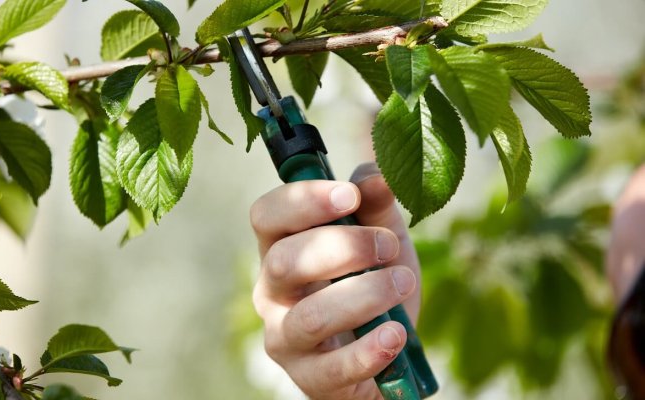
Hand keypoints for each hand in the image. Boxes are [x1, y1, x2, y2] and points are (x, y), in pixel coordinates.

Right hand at [250, 163, 420, 399]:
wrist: (390, 349)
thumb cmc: (374, 282)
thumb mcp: (383, 238)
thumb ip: (377, 206)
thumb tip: (380, 175)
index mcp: (281, 248)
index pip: (265, 215)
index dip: (302, 201)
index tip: (349, 195)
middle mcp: (271, 291)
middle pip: (284, 261)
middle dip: (344, 247)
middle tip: (389, 247)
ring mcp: (285, 338)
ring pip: (310, 316)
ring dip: (364, 295)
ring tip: (403, 285)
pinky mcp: (309, 378)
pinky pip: (332, 369)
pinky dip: (370, 349)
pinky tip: (397, 335)